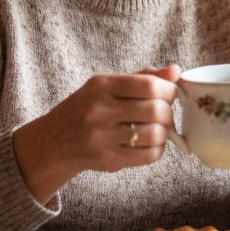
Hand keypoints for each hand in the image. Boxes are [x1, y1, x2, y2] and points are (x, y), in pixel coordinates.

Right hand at [13, 65, 180, 203]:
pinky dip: (158, 149)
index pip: (149, 85)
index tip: (168, 94)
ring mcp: (102, 137)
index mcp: (102, 85)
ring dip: (165, 133)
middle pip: (156, 110)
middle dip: (168, 113)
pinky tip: (151, 144)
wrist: (54, 141)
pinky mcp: (107, 159)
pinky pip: (148, 156)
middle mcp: (100, 109)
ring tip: (158, 129)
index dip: (168, 90)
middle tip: (164, 114)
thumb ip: (143, 77)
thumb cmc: (87, 108)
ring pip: (155, 134)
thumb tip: (176, 71)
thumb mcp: (108, 86)